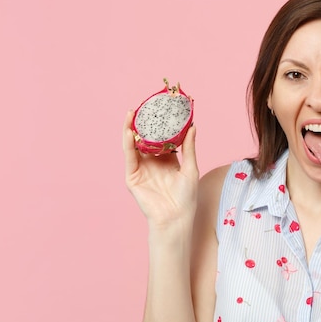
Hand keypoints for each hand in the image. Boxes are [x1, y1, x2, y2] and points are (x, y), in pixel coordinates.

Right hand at [122, 110, 198, 226]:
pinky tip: (129, 131)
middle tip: (145, 104)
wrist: (176, 217)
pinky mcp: (132, 176)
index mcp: (166, 160)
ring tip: (132, 112)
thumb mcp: (190, 168)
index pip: (161, 138)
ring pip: (134, 145)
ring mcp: (141, 169)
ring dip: (131, 128)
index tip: (163, 107)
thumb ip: (188, 147)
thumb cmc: (186, 197)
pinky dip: (128, 143)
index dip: (161, 124)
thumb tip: (193, 126)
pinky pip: (129, 156)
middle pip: (145, 139)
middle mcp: (152, 162)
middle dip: (144, 123)